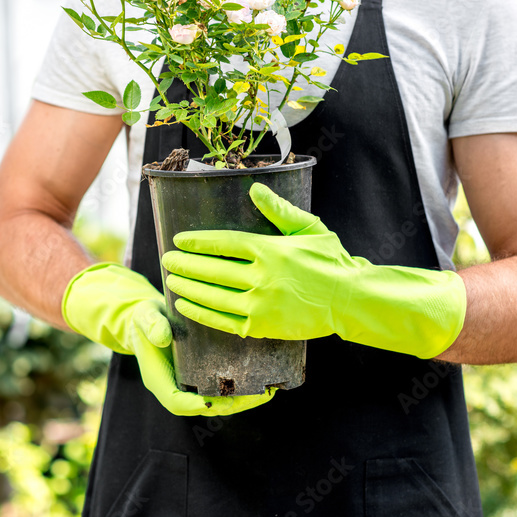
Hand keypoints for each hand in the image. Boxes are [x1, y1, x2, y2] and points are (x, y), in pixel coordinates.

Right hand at [63, 263, 276, 414]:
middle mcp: (177, 386)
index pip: (176, 402)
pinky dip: (241, 387)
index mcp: (159, 379)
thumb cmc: (144, 318)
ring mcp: (191, 383)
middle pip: (205, 407)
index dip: (195, 405)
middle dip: (232, 405)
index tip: (214, 403)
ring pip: (218, 401)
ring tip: (267, 390)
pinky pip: (222, 388)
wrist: (148, 318)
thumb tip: (163, 337)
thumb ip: (151, 325)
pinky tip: (261, 377)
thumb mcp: (144, 317)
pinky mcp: (202, 375)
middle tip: (258, 395)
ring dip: (243, 400)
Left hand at [160, 183, 466, 358]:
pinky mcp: (261, 326)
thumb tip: (253, 190)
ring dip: (188, 287)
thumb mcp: (309, 228)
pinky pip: (222, 320)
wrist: (350, 301)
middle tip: (166, 260)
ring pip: (213, 296)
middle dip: (185, 265)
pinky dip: (201, 313)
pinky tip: (185, 305)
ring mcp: (260, 305)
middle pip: (213, 270)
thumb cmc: (331, 261)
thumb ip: (279, 210)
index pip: (224, 243)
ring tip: (171, 280)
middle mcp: (261, 277)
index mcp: (270, 250)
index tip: (180, 240)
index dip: (198, 242)